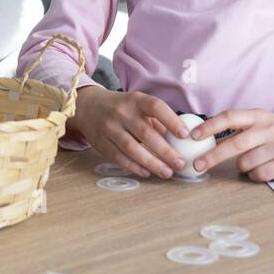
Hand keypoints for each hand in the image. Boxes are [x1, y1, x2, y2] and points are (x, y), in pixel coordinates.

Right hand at [71, 86, 190, 179]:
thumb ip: (156, 120)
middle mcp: (121, 113)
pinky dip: (134, 166)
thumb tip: (180, 140)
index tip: (185, 135)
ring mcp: (109, 128)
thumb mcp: (138, 105)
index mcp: (135, 100)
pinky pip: (119, 157)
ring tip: (167, 172)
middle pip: (145, 133)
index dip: (171, 120)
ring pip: (132, 148)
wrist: (88, 107)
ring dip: (151, 163)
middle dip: (165, 151)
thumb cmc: (122, 107)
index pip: (156, 107)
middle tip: (180, 163)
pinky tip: (147, 172)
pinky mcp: (101, 143)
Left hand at [187, 109, 273, 181]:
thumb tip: (202, 138)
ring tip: (250, 161)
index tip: (193, 136)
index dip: (210, 126)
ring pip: (246, 163)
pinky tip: (261, 169)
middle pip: (235, 144)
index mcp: (258, 116)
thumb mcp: (260, 122)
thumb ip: (237, 128)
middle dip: (213, 156)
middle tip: (198, 165)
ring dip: (241, 167)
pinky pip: (259, 175)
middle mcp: (269, 129)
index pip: (230, 117)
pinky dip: (254, 175)